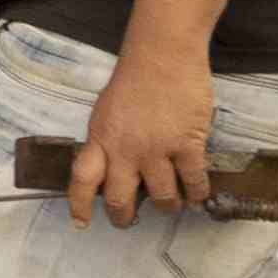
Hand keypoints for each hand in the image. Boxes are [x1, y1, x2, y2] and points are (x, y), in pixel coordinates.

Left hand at [73, 46, 216, 224]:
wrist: (162, 56)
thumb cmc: (134, 80)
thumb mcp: (106, 112)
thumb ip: (107, 141)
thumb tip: (113, 167)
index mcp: (100, 139)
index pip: (81, 180)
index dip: (79, 205)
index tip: (81, 222)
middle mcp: (124, 150)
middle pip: (119, 198)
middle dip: (124, 216)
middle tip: (130, 221)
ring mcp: (156, 149)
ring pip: (161, 196)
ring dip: (167, 206)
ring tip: (172, 206)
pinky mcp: (187, 144)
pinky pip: (193, 181)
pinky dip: (197, 193)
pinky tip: (198, 196)